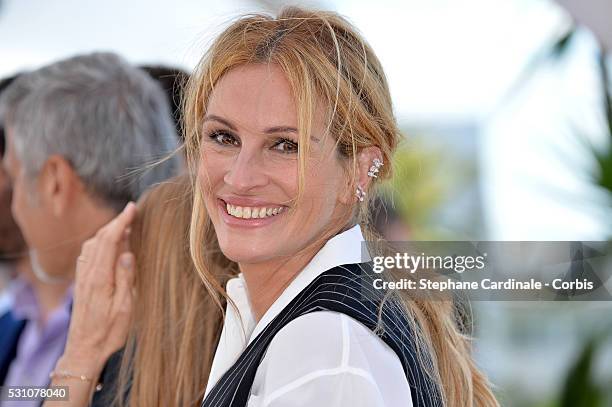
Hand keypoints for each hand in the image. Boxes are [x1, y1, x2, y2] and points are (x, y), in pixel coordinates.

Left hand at [60, 201, 136, 372]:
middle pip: (99, 239)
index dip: (121, 222)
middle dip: (115, 222)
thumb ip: (126, 278)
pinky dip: (99, 242)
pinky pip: (88, 254)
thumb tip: (128, 253)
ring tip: (123, 226)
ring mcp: (83, 277)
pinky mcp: (81, 283)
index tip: (132, 208)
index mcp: (101, 277)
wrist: (84, 349)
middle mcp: (88, 274)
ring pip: (92, 245)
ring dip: (106, 231)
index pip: (110, 241)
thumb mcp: (125, 307)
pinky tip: (107, 245)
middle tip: (131, 211)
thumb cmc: (109, 332)